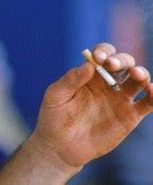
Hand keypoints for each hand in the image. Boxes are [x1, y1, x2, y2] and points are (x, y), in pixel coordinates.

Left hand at [30, 43, 152, 171]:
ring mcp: (119, 98)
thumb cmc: (54, 115)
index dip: (104, 52)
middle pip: (123, 62)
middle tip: (113, 65)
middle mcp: (107, 82)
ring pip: (137, 79)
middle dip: (121, 59)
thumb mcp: (56, 95)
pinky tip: (152, 90)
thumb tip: (89, 65)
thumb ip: (71, 79)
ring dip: (140, 73)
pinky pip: (146, 104)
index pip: (103, 54)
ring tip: (137, 75)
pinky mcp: (129, 116)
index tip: (99, 58)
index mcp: (90, 73)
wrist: (60, 145)